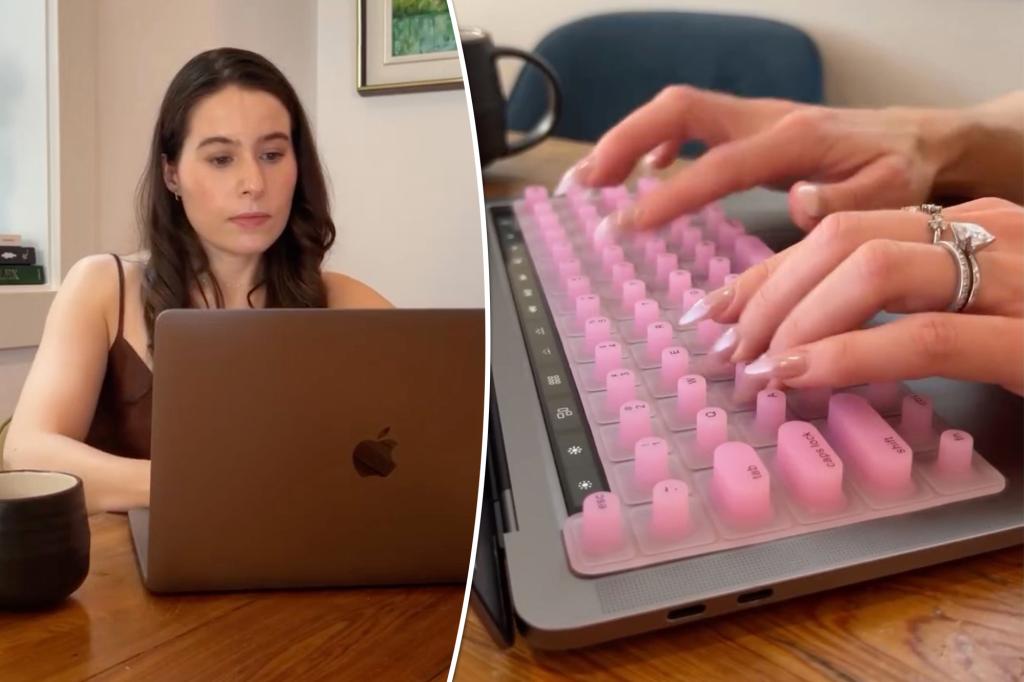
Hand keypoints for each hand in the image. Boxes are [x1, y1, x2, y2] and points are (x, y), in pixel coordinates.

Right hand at [560, 85, 960, 230]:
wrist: (919, 137)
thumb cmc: (901, 168)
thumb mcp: (891, 193)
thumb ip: (844, 202)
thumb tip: (796, 202)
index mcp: (791, 140)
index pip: (715, 164)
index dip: (668, 194)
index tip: (626, 224)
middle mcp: (763, 119)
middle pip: (678, 110)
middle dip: (623, 142)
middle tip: (583, 185)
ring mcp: (753, 118)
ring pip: (676, 113)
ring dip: (628, 141)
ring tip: (590, 181)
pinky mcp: (750, 126)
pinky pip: (691, 123)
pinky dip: (657, 144)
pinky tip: (643, 173)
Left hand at [690, 198, 1023, 394]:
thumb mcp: (970, 306)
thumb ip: (900, 305)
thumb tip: (801, 335)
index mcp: (965, 223)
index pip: (838, 230)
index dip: (763, 272)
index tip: (712, 311)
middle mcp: (988, 234)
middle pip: (842, 240)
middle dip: (765, 294)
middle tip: (725, 347)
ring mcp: (1015, 280)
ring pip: (875, 270)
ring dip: (795, 320)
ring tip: (756, 367)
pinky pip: (925, 338)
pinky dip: (849, 357)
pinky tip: (802, 377)